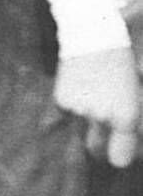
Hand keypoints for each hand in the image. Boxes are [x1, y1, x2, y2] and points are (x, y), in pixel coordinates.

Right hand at [53, 46, 139, 167]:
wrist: (93, 37)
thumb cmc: (120, 64)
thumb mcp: (132, 93)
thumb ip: (126, 120)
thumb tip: (122, 138)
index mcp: (127, 116)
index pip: (120, 157)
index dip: (119, 159)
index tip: (118, 158)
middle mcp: (102, 116)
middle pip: (96, 149)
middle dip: (98, 149)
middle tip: (101, 145)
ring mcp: (80, 109)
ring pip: (81, 128)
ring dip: (85, 120)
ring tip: (93, 95)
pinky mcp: (62, 101)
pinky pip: (67, 113)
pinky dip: (73, 105)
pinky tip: (79, 86)